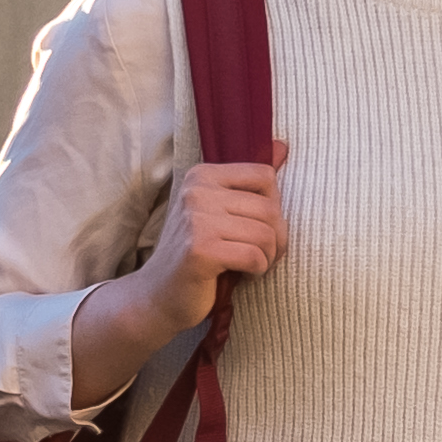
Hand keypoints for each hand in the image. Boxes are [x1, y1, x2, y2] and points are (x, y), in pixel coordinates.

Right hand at [70, 145, 288, 401]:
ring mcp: (196, 220)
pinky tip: (243, 274)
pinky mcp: (200, 251)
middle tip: (262, 254)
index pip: (265, 175)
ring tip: (251, 264)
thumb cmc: (197, 253)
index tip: (259, 227)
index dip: (273, 206)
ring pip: (266, 233)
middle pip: (270, 207)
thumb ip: (250, 181)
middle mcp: (196, 192)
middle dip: (276, 237)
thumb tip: (284, 146)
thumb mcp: (220, 210)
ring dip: (268, 256)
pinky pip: (255, 256)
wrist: (158, 295)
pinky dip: (258, 270)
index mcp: (202, 175)